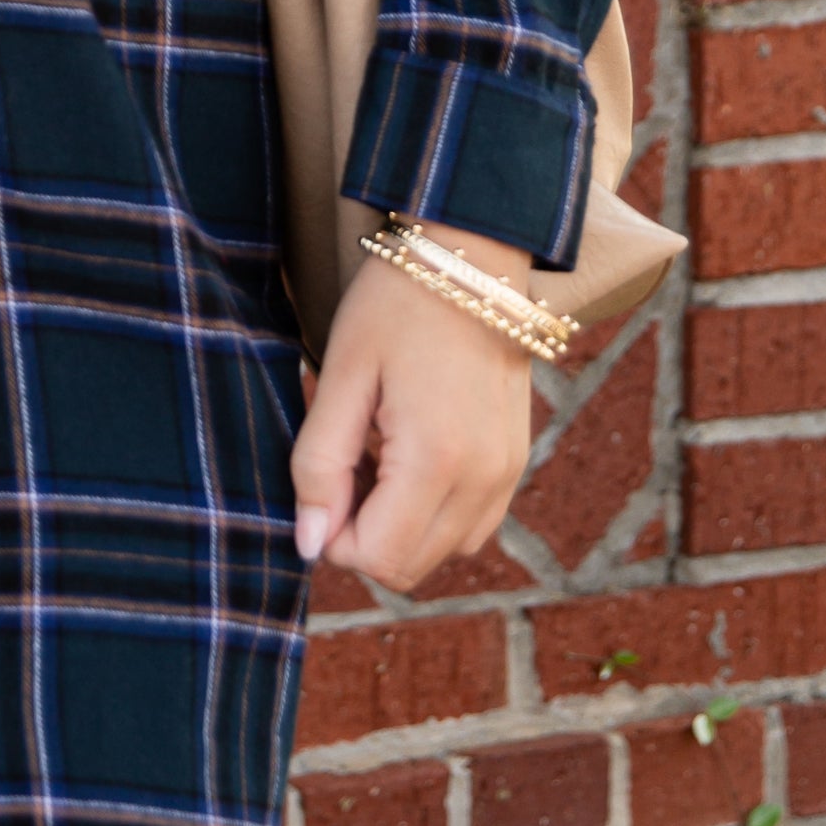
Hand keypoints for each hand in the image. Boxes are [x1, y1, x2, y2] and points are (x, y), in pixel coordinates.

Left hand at [290, 243, 537, 592]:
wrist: (470, 256)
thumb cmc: (395, 306)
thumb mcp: (341, 377)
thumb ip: (319, 466)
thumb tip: (309, 545)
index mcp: (437, 460)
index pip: (378, 559)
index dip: (332, 537)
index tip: (319, 481)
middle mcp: (485, 480)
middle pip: (410, 568)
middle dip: (363, 535)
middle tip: (343, 465)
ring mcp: (508, 474)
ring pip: (443, 553)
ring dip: (399, 526)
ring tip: (374, 456)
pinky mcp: (516, 463)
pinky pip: (471, 525)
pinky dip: (433, 512)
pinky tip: (408, 458)